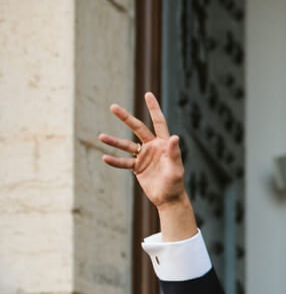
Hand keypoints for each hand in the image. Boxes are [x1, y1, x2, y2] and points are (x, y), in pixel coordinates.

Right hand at [100, 92, 186, 208]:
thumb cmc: (176, 184)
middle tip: (113, 107)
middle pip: (138, 128)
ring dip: (114, 141)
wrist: (169, 199)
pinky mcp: (137, 167)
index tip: (148, 94)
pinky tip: (105, 158)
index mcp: (164, 144)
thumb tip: (175, 137)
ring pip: (126, 145)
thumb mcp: (176, 169)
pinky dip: (115, 161)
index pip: (159, 122)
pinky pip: (123, 162)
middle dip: (126, 118)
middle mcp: (153, 147)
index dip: (153, 108)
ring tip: (101, 136)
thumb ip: (174, 153)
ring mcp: (144, 156)